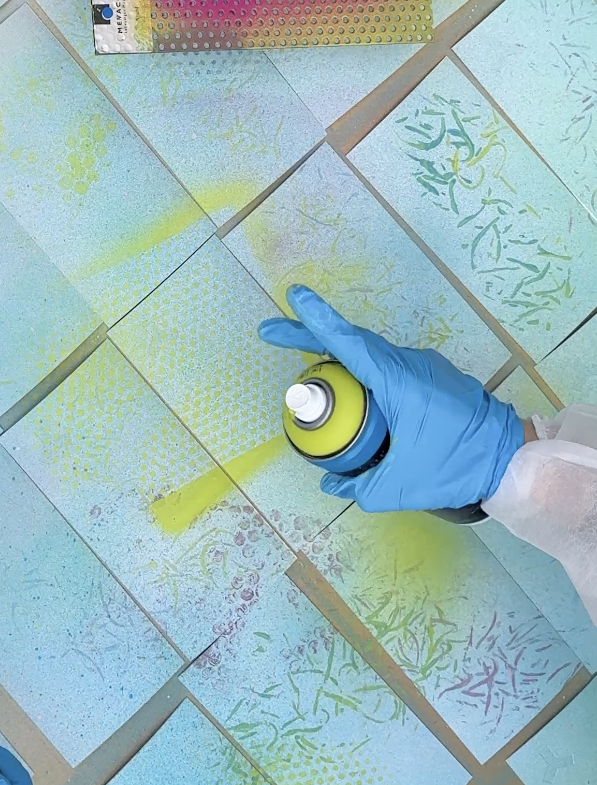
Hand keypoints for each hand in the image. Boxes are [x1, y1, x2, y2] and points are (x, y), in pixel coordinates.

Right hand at [259, 284, 522, 511]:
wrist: (511, 457)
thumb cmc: (456, 468)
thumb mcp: (401, 487)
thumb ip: (360, 486)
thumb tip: (332, 481)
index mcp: (398, 383)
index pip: (350, 344)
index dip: (317, 321)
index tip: (293, 297)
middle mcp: (410, 365)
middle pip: (352, 341)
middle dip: (309, 333)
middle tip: (272, 332)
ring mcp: (424, 366)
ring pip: (371, 353)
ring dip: (337, 353)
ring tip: (306, 366)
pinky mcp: (434, 375)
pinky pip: (389, 365)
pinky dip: (363, 370)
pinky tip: (353, 391)